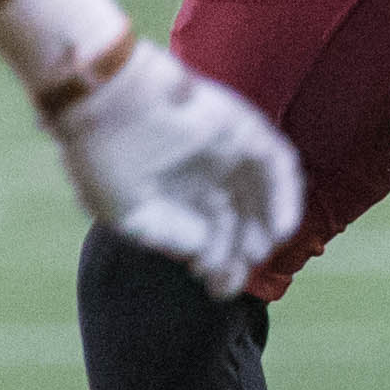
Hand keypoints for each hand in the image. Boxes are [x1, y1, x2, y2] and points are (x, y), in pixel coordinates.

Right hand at [47, 39, 305, 298]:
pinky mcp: (243, 126)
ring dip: (264, 227)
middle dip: (240, 253)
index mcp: (174, 190)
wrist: (106, 102)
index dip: (218, 264)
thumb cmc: (105, 158)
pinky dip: (284, 198)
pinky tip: (279, 231)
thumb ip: (171, 236)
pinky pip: (278, 163)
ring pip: (259, 193)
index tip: (215, 287)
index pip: (210, 232)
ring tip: (257, 255)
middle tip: (236, 278)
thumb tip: (206, 252)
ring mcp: (225, 148)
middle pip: (237, 217)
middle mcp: (203, 170)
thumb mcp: (130, 215)